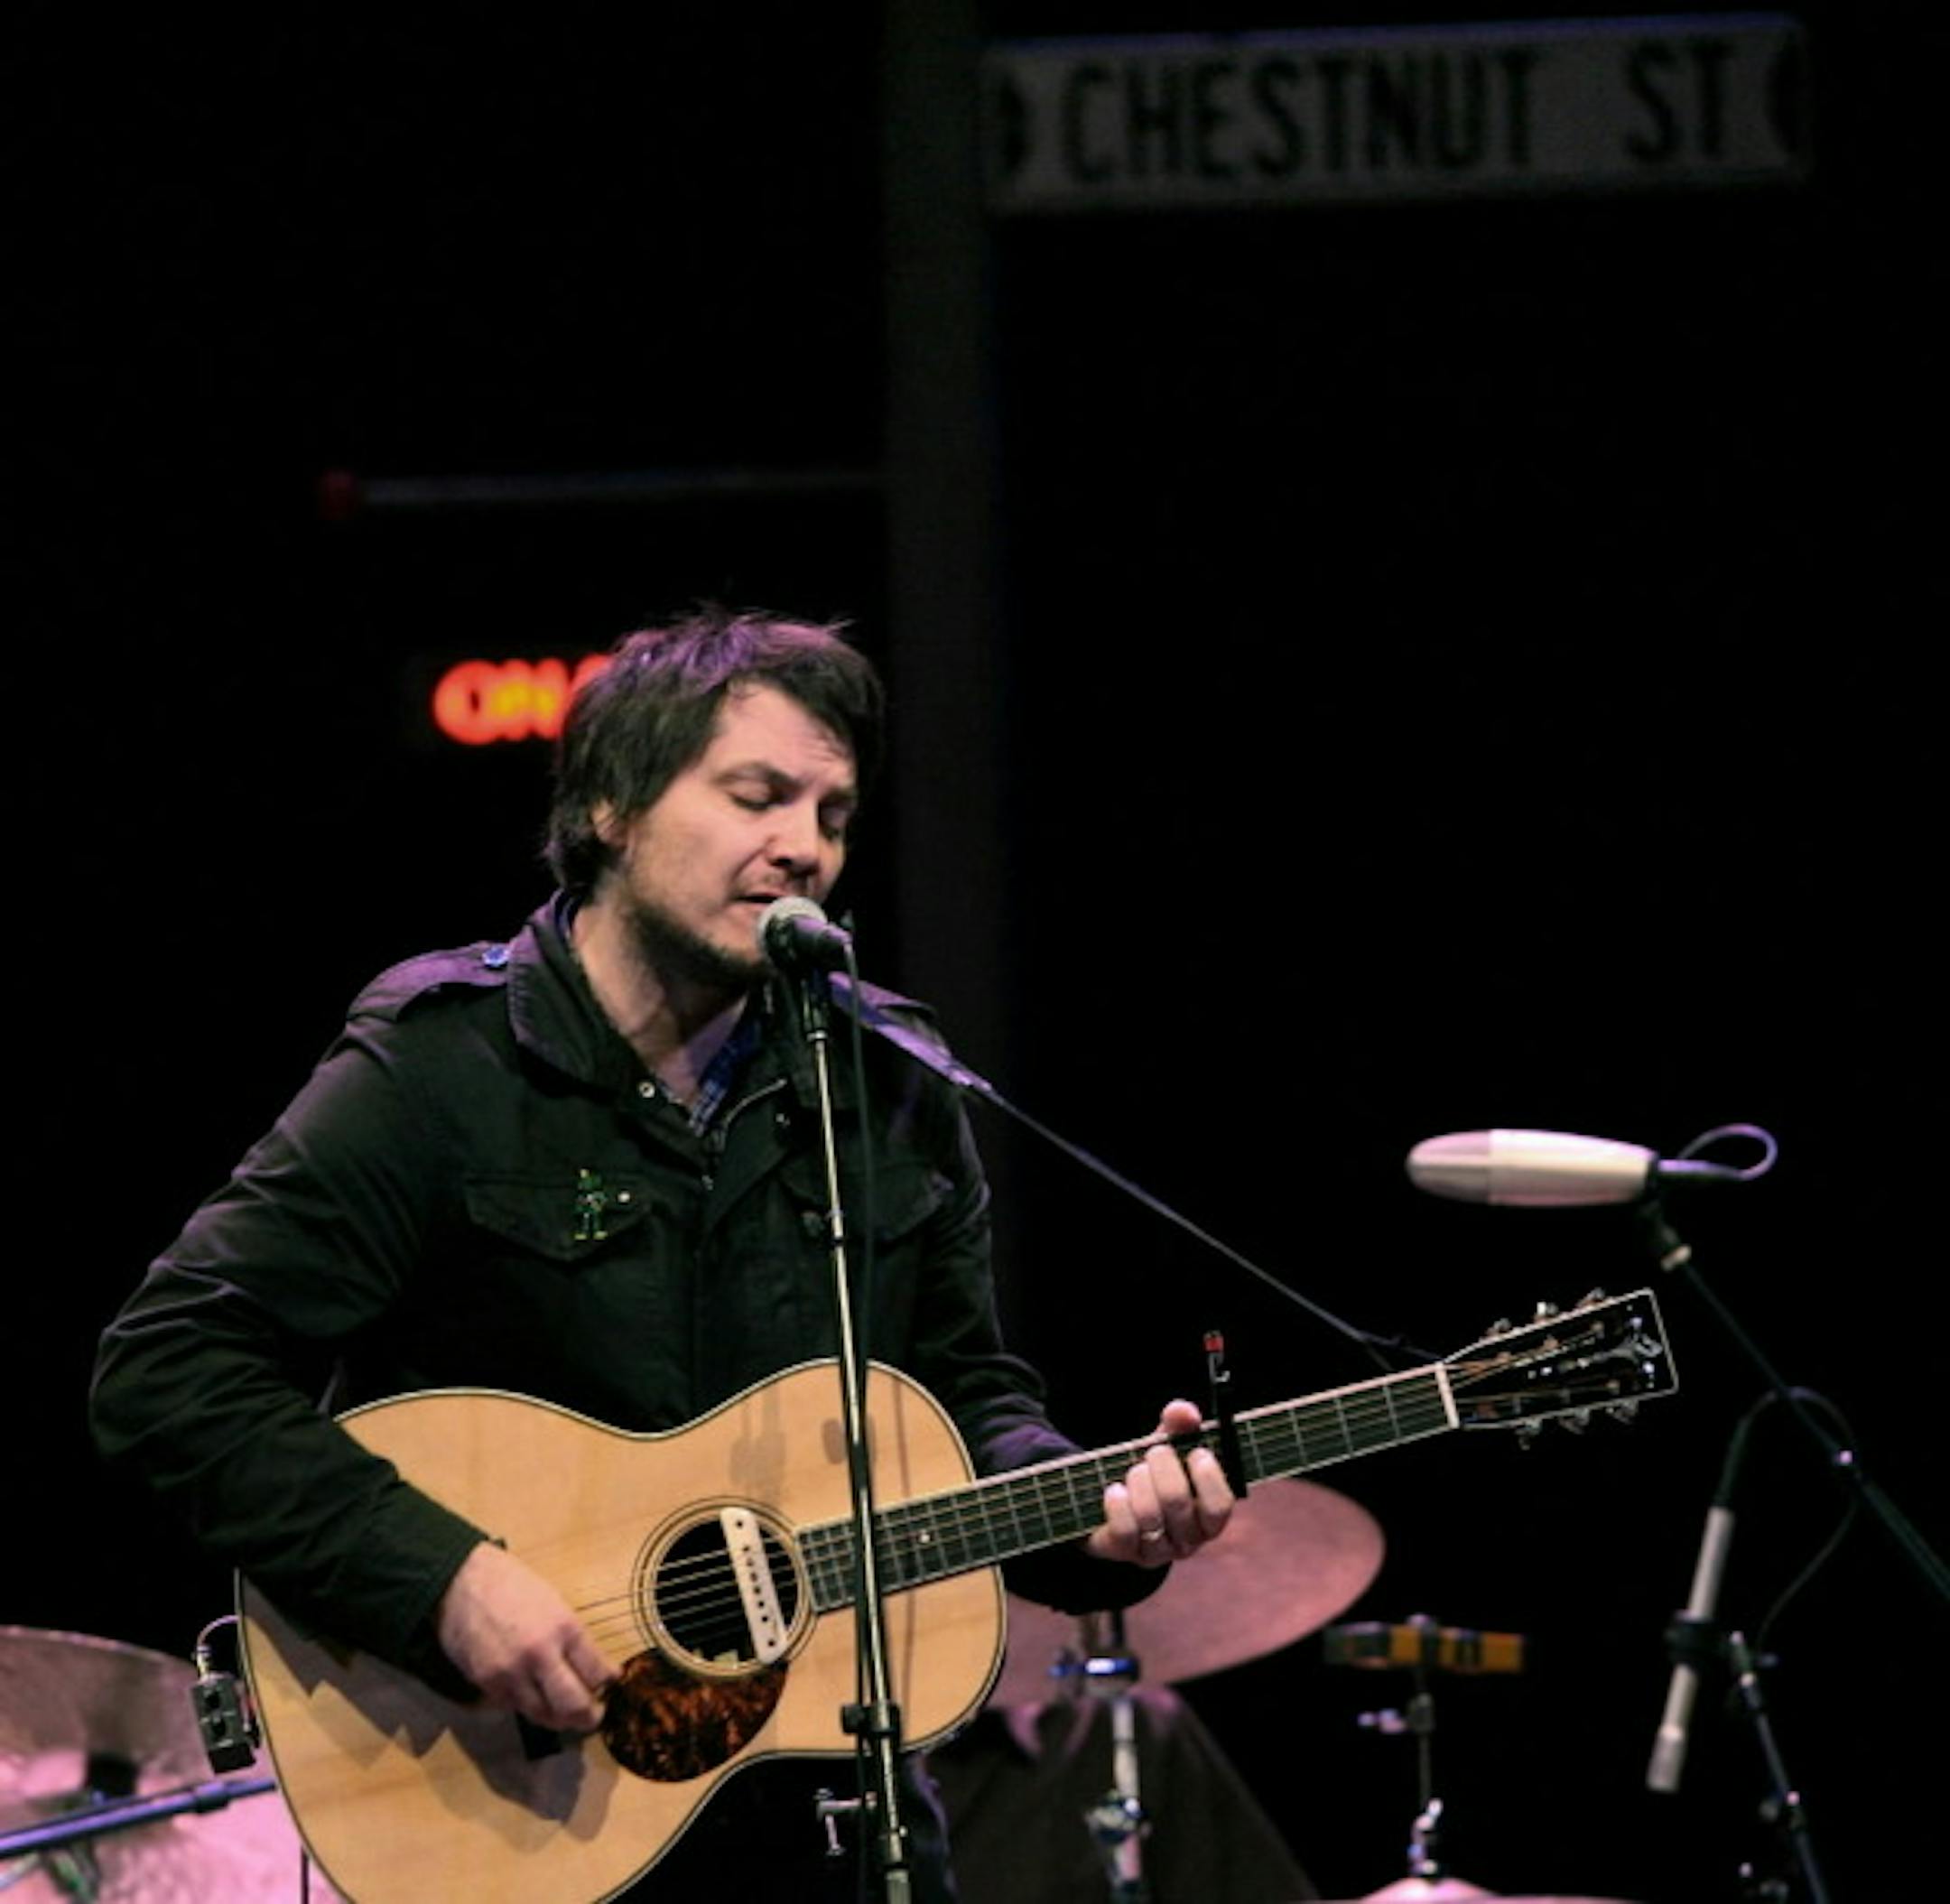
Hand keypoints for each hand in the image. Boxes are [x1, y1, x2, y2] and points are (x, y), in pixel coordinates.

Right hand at [435, 1541, 616, 1730]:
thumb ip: (570, 1637)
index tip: (610, 1683)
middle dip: (588, 1716)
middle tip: (594, 1716)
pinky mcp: (488, 1684)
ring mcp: (511, 1674)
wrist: (462, 1582)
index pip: (597, 1672)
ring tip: (567, 1715)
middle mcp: (540, 1655)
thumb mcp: (554, 1602)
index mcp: (564, 1627)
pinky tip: (537, 1700)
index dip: (608, 1683)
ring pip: (544, 1715)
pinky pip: (516, 1708)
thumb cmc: (513, 1584)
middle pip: (573, 1705)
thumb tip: (589, 1667)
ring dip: (560, 1719)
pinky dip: (530, 1708)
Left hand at [1085, 1399, 1233, 1567]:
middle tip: (1155, 1451)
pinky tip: (1115, 1490)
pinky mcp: (1128, 1554)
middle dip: (1162, 1467)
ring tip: (1135, 1470)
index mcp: (1209, 1514)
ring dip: (1138, 1481)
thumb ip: (1179, 1425)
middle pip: (1178, 1503)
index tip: (1197, 1452)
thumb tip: (1185, 1412)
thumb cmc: (1154, 1472)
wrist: (1115, 1501)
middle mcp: (1189, 1539)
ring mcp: (1159, 1551)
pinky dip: (1118, 1504)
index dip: (1209, 1478)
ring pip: (1150, 1516)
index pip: (1220, 1506)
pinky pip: (1125, 1530)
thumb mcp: (1169, 1447)